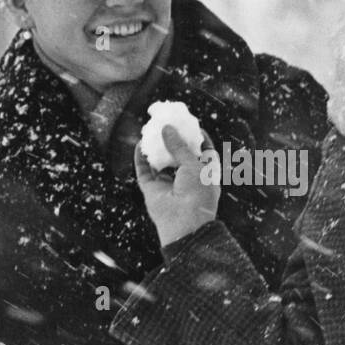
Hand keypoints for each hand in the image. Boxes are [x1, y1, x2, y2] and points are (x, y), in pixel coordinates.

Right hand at [134, 124, 220, 247]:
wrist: (185, 222)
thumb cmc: (198, 192)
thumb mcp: (194, 164)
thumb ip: (179, 146)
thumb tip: (167, 128)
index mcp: (204, 173)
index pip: (201, 151)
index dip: (196, 137)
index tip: (190, 124)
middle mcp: (186, 178)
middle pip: (178, 154)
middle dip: (172, 139)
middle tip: (166, 122)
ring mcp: (168, 184)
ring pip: (160, 161)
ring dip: (156, 147)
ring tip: (151, 130)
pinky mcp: (152, 190)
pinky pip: (145, 171)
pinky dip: (141, 158)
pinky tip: (140, 144)